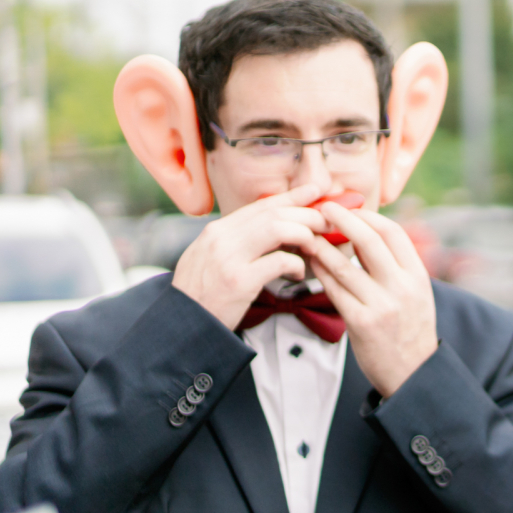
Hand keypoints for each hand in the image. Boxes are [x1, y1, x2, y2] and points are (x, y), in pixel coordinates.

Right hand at [172, 184, 325, 330]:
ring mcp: (229, 258)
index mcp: (218, 230)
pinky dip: (297, 265)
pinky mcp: (239, 281)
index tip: (315, 191)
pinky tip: (299, 274)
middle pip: (274, 214)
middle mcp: (222, 238)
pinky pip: (280, 261)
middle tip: (327, 225)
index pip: (261, 205)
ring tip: (314, 248)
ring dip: (304, 237)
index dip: (292, 197)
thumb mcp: (212, 257)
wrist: (184, 322)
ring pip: (278, 229)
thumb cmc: (204, 292)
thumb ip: (239, 241)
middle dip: (307, 216)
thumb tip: (277, 229)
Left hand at [300, 203, 438, 397]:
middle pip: (369, 241)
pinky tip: (311, 262)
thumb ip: (396, 267)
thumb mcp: (416, 294)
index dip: (368, 216)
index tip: (349, 208)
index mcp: (418, 277)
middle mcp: (402, 288)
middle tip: (323, 209)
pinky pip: (334, 290)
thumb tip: (365, 234)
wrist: (412, 372)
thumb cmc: (410, 329)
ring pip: (344, 265)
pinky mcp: (360, 323)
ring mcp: (381, 305)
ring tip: (309, 234)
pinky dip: (320, 272)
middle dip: (342, 219)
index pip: (393, 233)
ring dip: (322, 246)